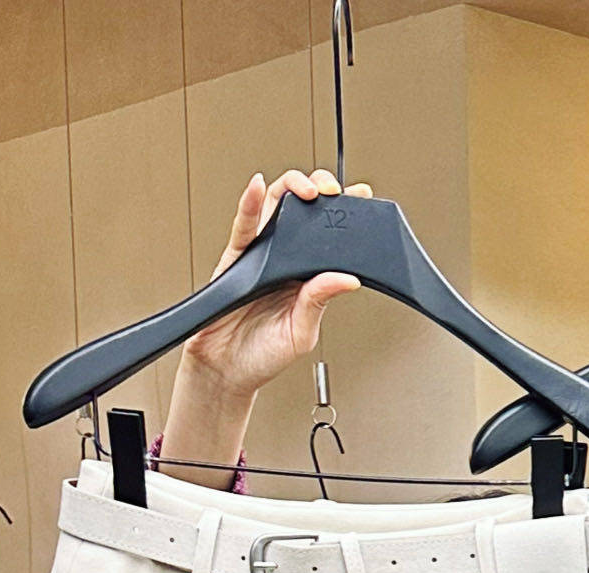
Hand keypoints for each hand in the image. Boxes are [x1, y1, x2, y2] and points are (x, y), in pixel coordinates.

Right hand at [162, 171, 369, 489]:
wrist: (225, 369)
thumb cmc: (264, 355)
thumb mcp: (302, 332)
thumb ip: (320, 302)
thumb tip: (347, 280)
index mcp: (308, 277)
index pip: (329, 239)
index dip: (344, 216)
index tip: (362, 199)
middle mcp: (286, 260)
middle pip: (303, 211)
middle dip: (319, 191)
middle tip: (334, 192)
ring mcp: (260, 253)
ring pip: (275, 206)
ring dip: (290, 188)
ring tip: (306, 187)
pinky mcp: (235, 256)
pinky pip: (244, 224)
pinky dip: (250, 202)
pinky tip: (258, 186)